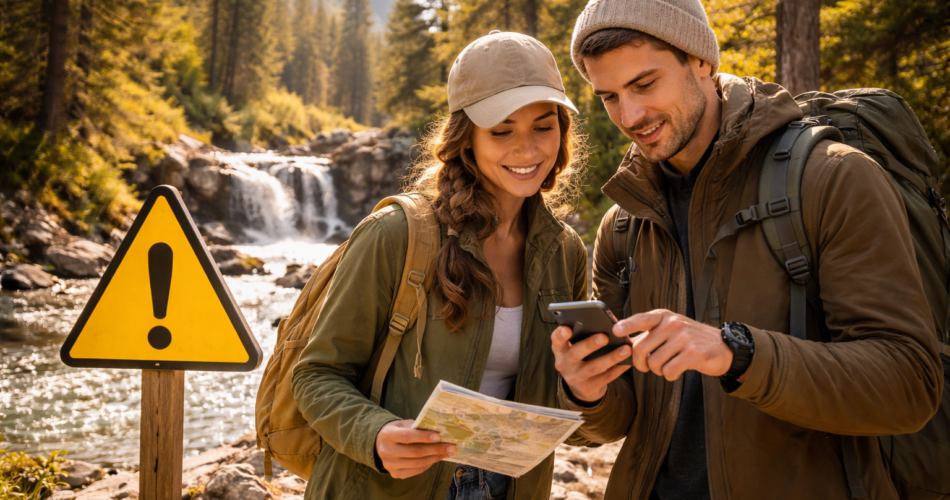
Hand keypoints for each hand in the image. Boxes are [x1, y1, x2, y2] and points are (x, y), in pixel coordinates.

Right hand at [375, 420, 455, 478]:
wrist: (382, 444)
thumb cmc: (398, 431)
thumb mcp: (405, 424)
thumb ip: (418, 428)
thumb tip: (439, 432)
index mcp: (388, 435)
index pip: (407, 437)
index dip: (423, 437)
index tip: (439, 436)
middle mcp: (386, 451)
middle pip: (415, 452)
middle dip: (436, 449)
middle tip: (451, 447)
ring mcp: (390, 465)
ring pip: (418, 463)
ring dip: (435, 458)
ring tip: (447, 453)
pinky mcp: (395, 474)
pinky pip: (416, 471)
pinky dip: (429, 464)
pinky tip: (436, 458)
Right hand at [551, 326, 630, 402]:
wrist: (580, 383)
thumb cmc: (581, 355)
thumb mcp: (575, 345)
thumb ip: (582, 333)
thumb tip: (600, 319)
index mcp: (560, 349)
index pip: (556, 340)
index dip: (560, 335)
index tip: (567, 328)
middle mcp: (564, 364)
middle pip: (575, 354)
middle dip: (589, 345)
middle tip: (604, 337)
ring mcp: (575, 378)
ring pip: (594, 367)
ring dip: (611, 358)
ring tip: (626, 349)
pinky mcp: (587, 388)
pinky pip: (605, 378)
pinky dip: (618, 369)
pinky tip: (628, 361)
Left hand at [616, 309, 736, 380]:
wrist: (722, 347)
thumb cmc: (689, 339)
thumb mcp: (670, 329)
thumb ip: (650, 333)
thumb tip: (624, 344)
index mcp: (663, 317)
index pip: (641, 319)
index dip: (627, 326)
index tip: (614, 331)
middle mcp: (672, 324)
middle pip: (641, 348)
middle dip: (640, 363)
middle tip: (645, 367)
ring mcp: (683, 338)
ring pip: (654, 363)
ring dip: (657, 370)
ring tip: (667, 365)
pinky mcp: (693, 353)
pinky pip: (669, 371)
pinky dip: (669, 375)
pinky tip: (676, 371)